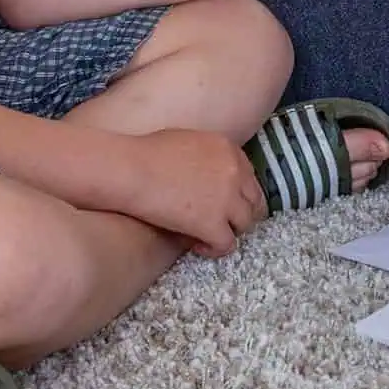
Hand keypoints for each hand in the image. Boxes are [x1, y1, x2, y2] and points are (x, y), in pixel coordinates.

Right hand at [118, 129, 266, 257]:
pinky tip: (195, 243)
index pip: (249, 177)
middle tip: (222, 222)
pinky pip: (226, 244)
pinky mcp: (213, 224)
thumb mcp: (190, 141)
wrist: (133, 170)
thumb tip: (206, 172)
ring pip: (245, 224)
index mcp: (229, 150)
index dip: (238, 193)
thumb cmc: (148, 153)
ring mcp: (226, 199)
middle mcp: (235, 173)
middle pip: (254, 201)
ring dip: (228, 230)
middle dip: (240, 213)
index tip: (224, 202)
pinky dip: (213, 248)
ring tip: (205, 234)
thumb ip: (209, 156)